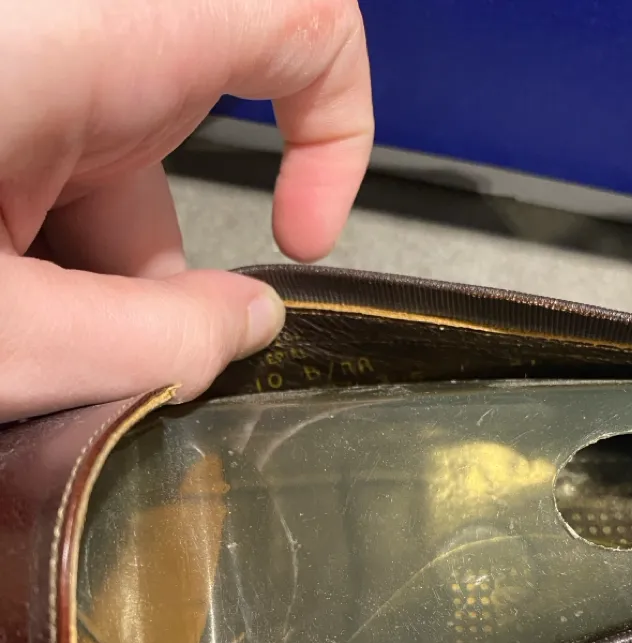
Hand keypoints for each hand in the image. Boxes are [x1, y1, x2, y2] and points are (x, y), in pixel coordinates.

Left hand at [0, 0, 372, 420]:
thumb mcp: (8, 337)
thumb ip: (153, 343)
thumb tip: (248, 326)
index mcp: (77, 36)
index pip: (289, 17)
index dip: (338, 130)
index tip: (302, 240)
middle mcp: (53, 24)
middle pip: (179, 133)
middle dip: (157, 268)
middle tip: (95, 359)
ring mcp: (14, 51)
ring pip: (102, 156)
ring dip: (82, 267)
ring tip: (16, 346)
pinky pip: (45, 151)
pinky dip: (37, 238)